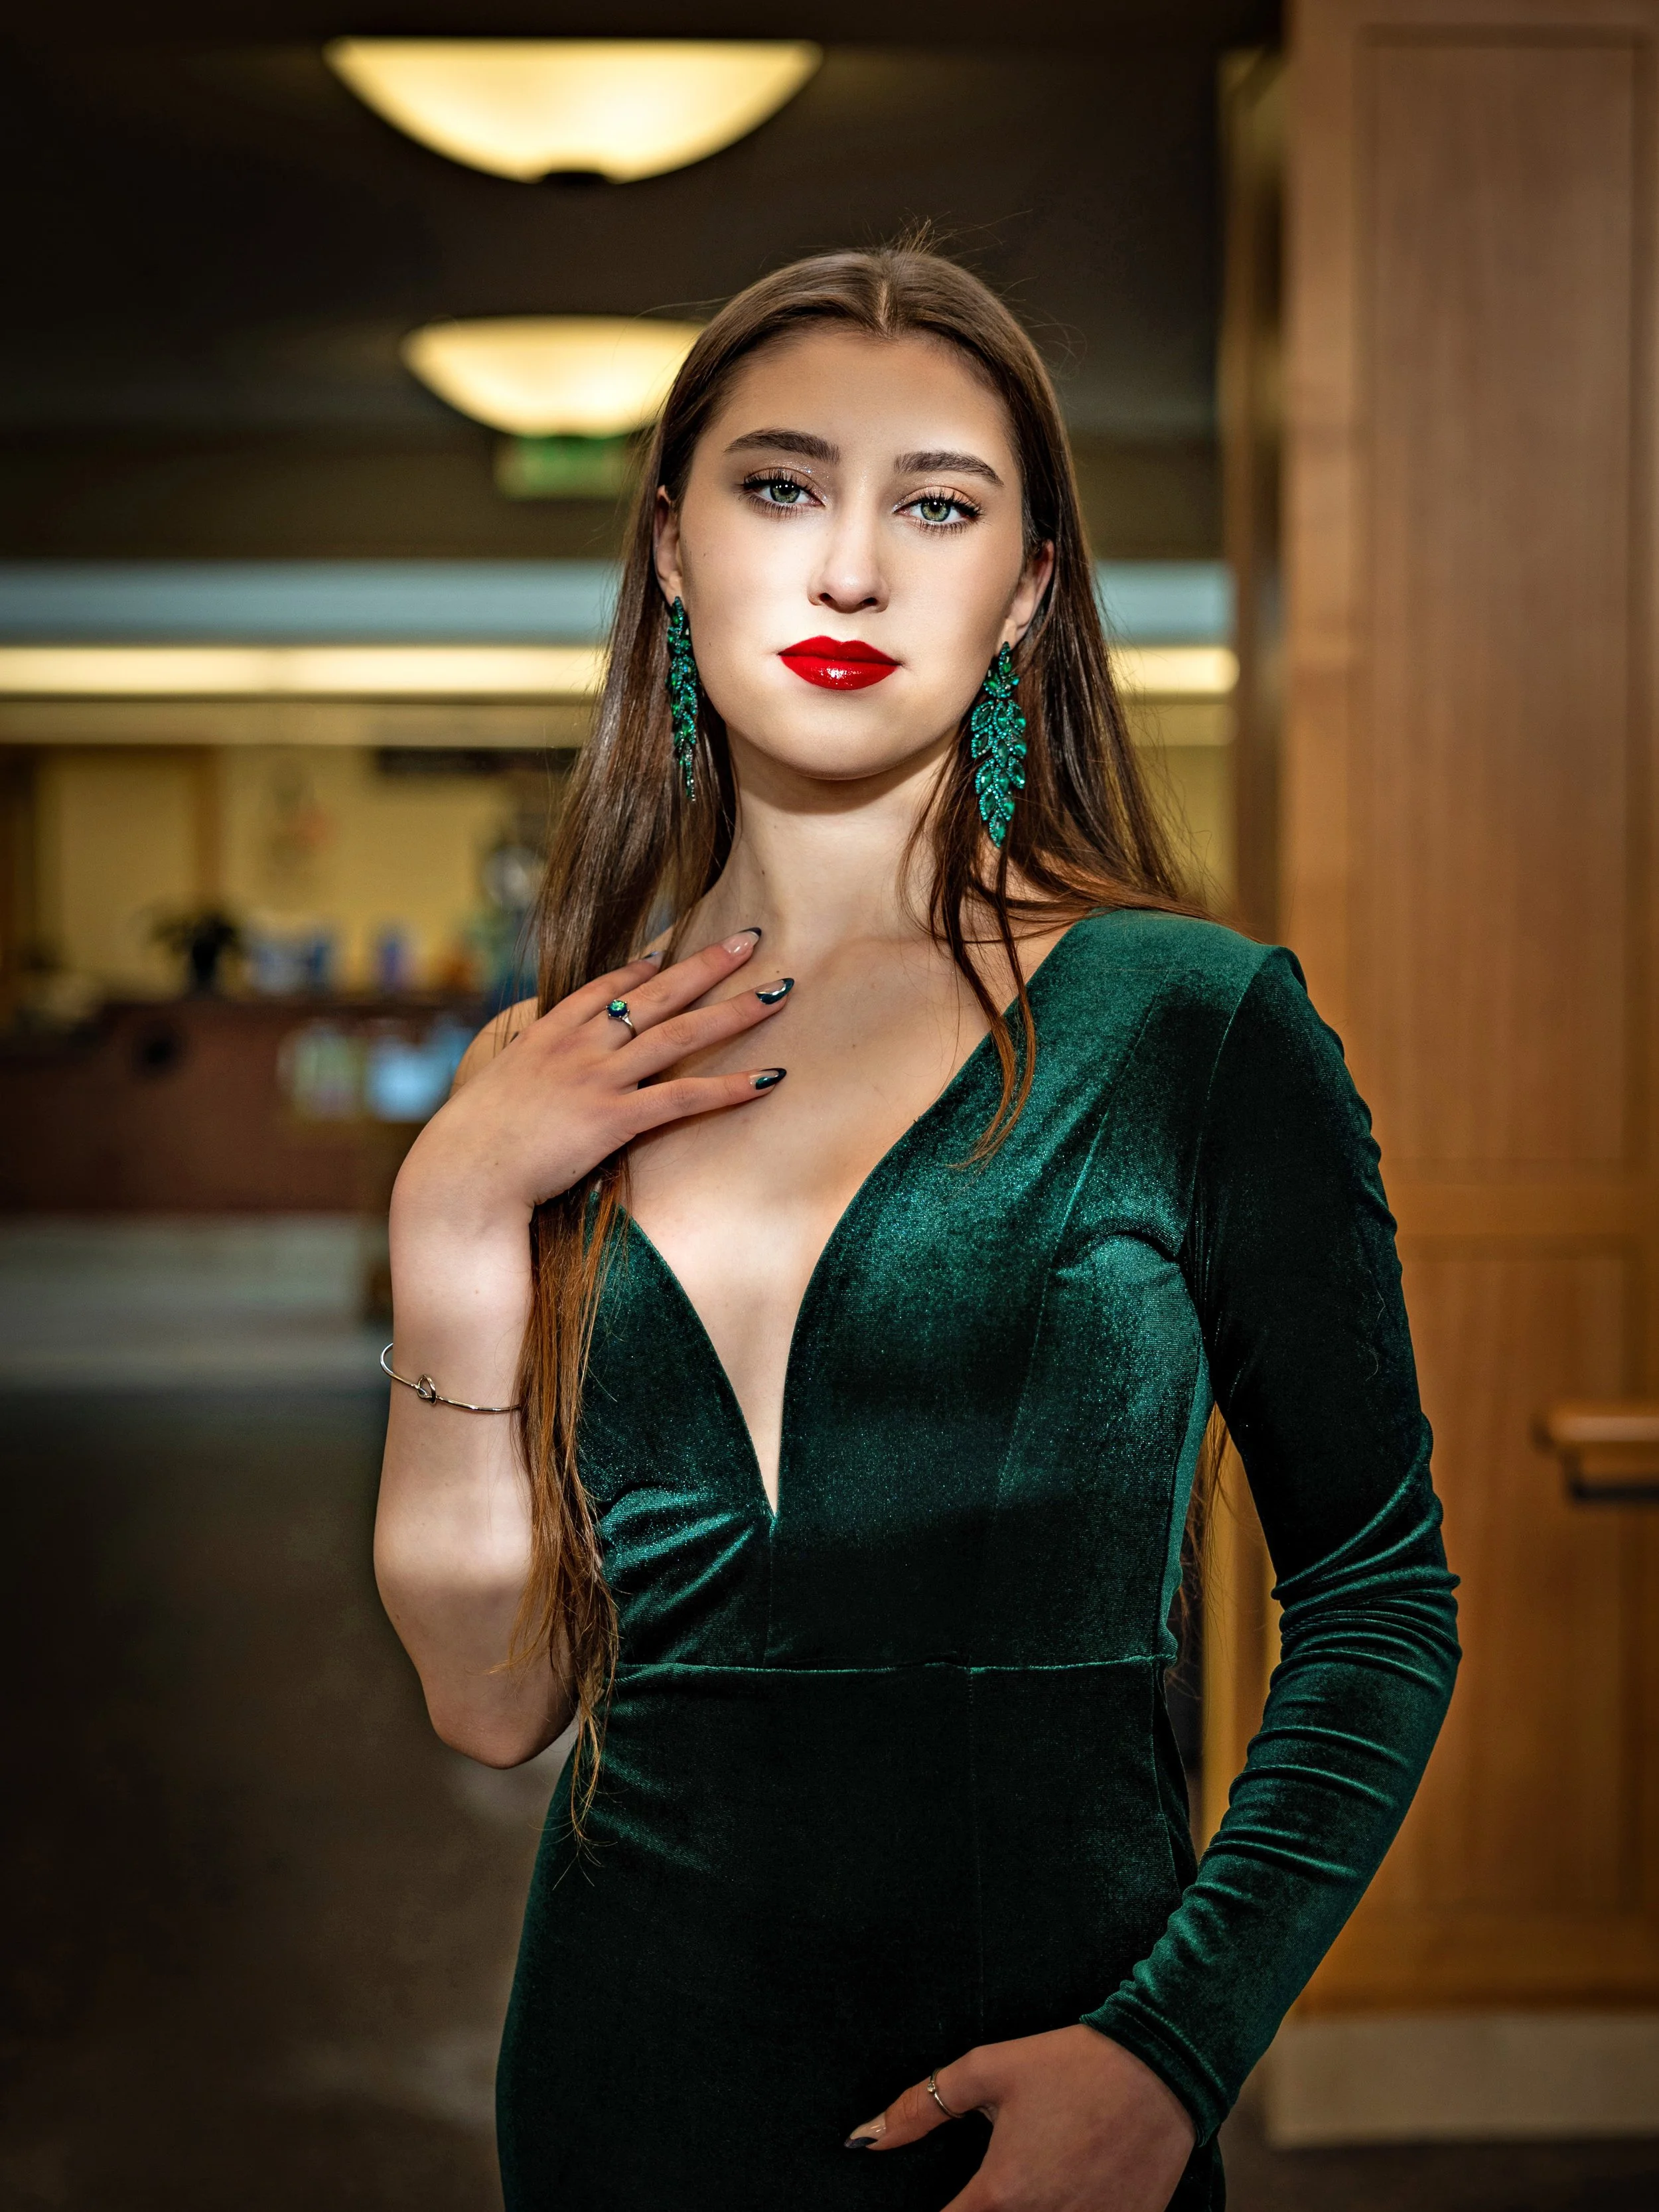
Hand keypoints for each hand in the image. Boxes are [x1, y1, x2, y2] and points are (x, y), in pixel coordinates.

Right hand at [396, 926, 791, 1234]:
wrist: (463, 1170)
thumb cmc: (475, 1141)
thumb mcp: (496, 1087)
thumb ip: (526, 1071)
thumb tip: (537, 1075)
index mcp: (550, 1033)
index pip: (606, 987)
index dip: (644, 966)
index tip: (672, 949)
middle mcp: (580, 1045)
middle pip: (657, 994)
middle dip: (708, 963)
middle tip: (751, 937)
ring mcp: (599, 1078)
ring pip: (680, 1035)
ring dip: (735, 1010)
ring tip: (779, 991)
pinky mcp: (613, 1119)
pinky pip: (683, 1098)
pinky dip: (729, 1087)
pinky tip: (768, 1078)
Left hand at [845, 2024, 1195, 2211]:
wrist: (1160, 2065)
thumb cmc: (1073, 2064)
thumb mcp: (989, 2069)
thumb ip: (922, 2107)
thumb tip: (866, 2138)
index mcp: (1003, 2191)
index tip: (947, 2203)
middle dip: (986, 2211)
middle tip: (1001, 2181)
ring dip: (1027, 2211)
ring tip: (1035, 2179)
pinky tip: (1071, 2188)